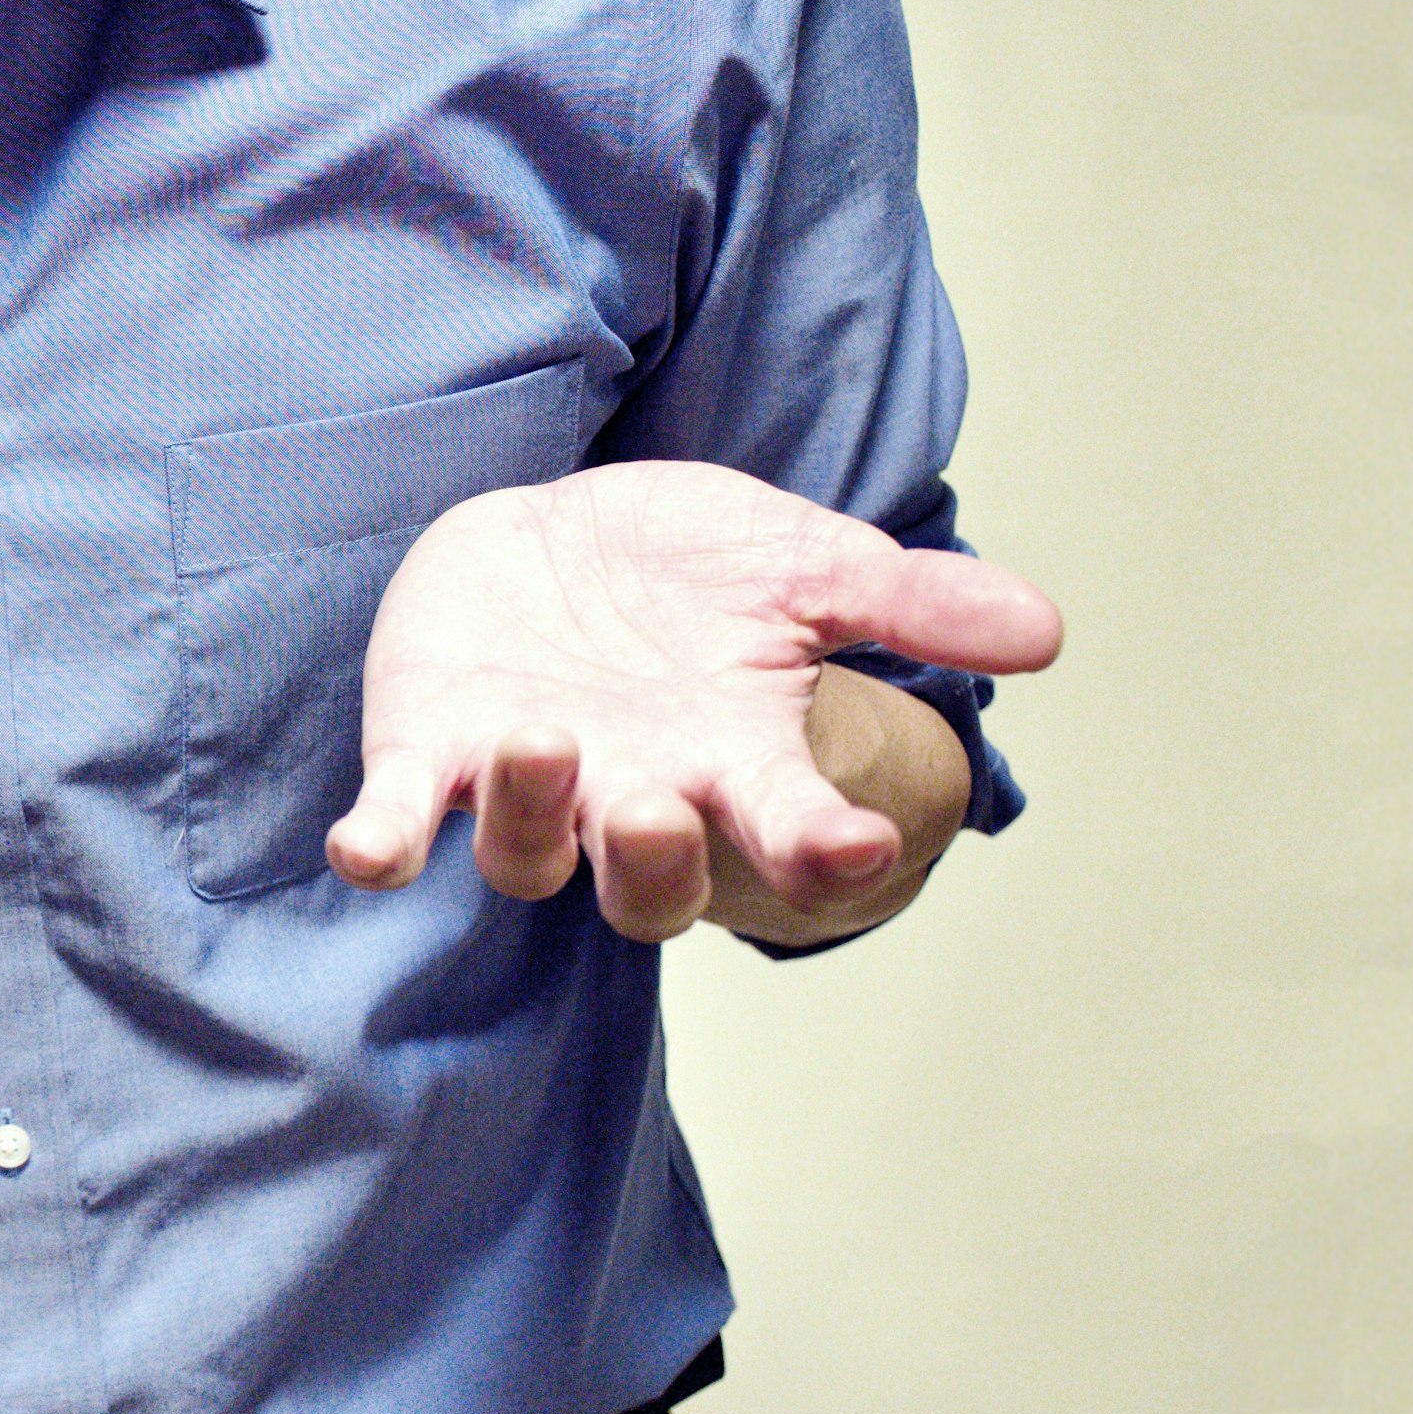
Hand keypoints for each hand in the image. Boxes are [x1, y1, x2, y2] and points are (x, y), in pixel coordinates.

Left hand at [323, 462, 1063, 940]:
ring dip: (537, 818)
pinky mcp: (434, 751)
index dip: (821, 856)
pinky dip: (383, 842)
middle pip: (648, 883)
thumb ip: (913, 601)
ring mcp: (529, 783)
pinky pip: (402, 822)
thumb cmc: (694, 568)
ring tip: (549, 740)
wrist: (565, 530)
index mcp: (734, 764)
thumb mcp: (809, 564)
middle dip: (656, 857)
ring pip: (530, 858)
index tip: (853, 848)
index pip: (791, 840)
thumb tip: (1045, 632)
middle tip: (663, 804)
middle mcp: (633, 796)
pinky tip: (367, 852)